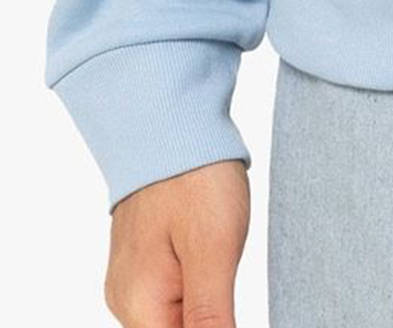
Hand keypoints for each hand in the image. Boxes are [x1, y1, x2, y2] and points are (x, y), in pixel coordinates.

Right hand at [105, 160, 248, 327]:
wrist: (170, 120)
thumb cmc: (194, 178)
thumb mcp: (214, 250)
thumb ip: (211, 316)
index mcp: (139, 305)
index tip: (229, 300)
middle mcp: (127, 301)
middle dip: (211, 320)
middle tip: (227, 273)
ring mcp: (134, 280)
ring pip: (174, 318)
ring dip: (205, 307)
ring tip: (222, 262)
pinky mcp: (145, 262)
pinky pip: (172, 295)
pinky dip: (197, 289)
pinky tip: (212, 258)